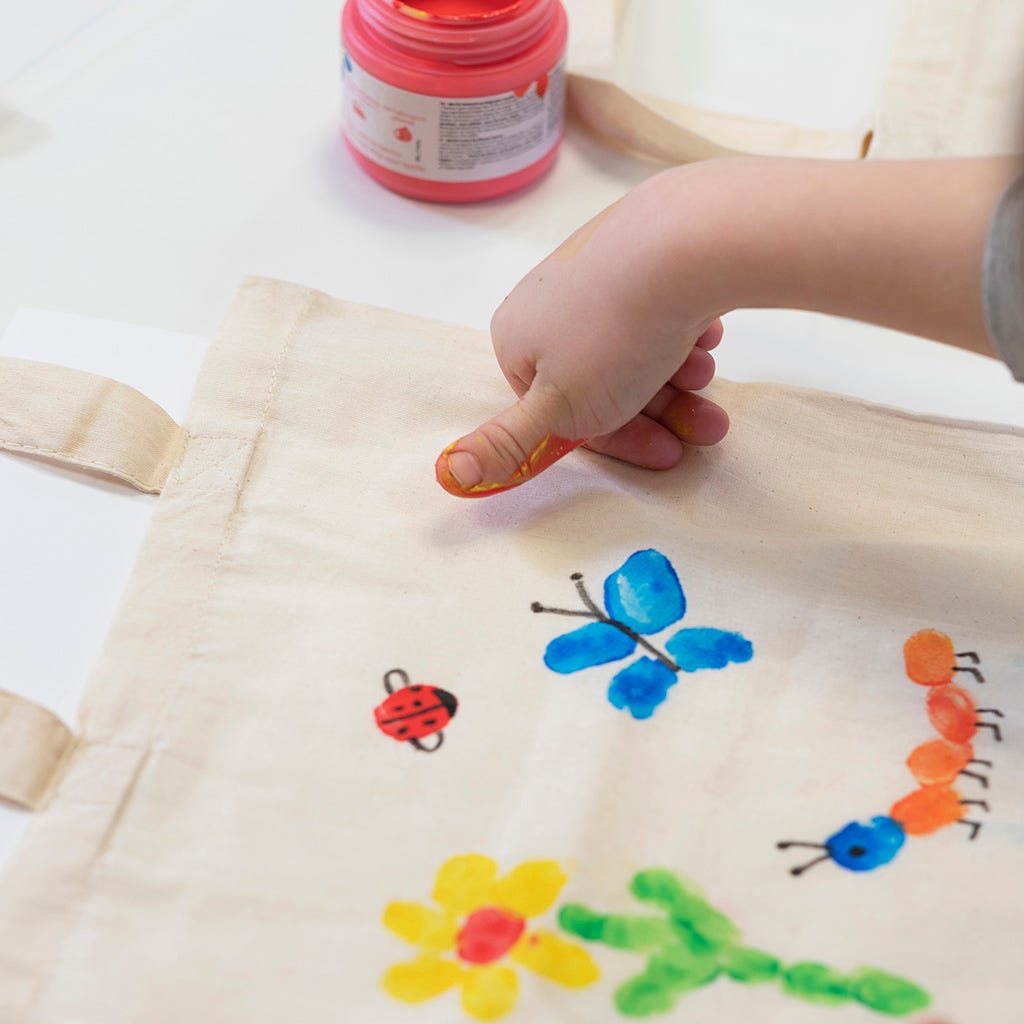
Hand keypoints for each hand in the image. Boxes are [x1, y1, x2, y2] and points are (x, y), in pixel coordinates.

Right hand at [435, 176, 729, 498]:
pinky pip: (659, 307)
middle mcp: (548, 300)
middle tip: (709, 426)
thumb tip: (446, 474)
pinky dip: (683, 332)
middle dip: (661, 412)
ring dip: (678, 376)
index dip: (618, 440)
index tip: (665, 453)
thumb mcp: (558, 410)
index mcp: (516, 338)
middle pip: (604, 381)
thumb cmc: (613, 335)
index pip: (560, 410)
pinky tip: (707, 335)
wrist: (683, 243)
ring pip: (636, 348)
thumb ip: (507, 444)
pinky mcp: (639, 248)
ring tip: (707, 374)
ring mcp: (594, 269)